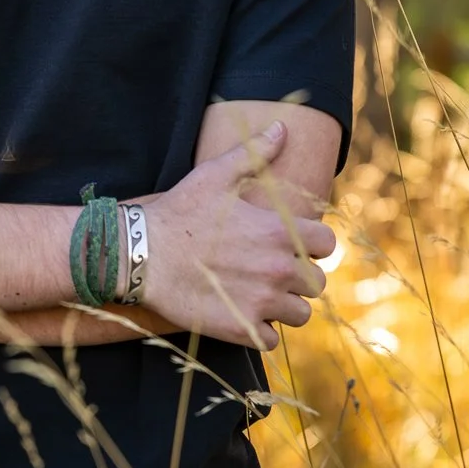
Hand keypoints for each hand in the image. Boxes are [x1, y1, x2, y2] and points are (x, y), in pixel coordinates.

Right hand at [143, 123, 334, 348]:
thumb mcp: (216, 175)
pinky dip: (261, 331)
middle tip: (273, 271)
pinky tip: (243, 314)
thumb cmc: (179, 211)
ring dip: (284, 306)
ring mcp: (260, 302)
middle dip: (299, 278)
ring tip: (261, 295)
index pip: (327, 245)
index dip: (313, 244)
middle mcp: (278, 269)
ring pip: (300, 314)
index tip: (294, 245)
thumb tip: (282, 128)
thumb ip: (255, 153)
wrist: (141, 254)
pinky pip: (271, 340)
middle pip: (316, 284)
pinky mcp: (240, 328)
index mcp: (279, 232)